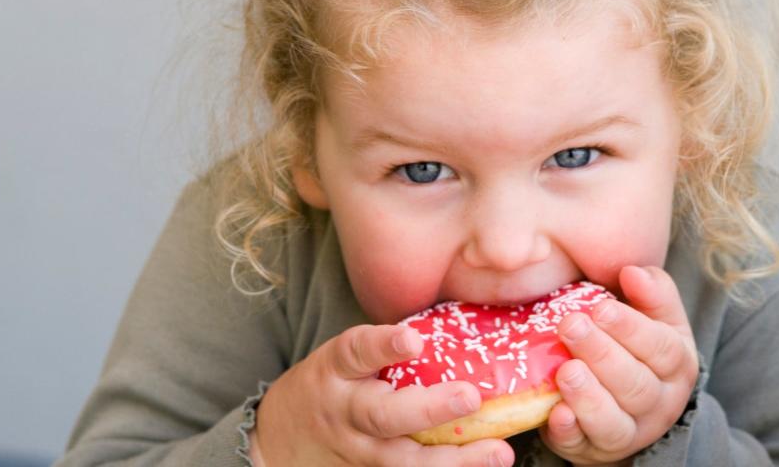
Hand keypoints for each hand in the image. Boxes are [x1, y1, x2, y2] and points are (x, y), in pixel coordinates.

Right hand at [254, 323, 515, 465]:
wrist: (280, 437)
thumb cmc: (330, 384)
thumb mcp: (343, 358)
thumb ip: (384, 348)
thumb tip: (458, 325)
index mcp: (337, 369)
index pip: (357, 351)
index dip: (384, 346)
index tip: (413, 340)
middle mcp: (344, 412)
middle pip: (383, 416)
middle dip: (430, 408)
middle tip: (470, 397)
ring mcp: (355, 451)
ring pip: (401, 460)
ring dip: (454, 459)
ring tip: (499, 452)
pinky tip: (482, 466)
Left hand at [539, 265, 698, 465]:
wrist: (625, 405)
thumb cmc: (635, 348)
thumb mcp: (654, 318)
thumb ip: (651, 292)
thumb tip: (634, 272)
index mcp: (677, 365)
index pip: (661, 348)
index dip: (631, 328)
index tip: (600, 308)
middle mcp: (659, 403)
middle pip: (635, 384)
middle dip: (602, 354)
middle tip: (570, 326)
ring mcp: (628, 431)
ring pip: (614, 421)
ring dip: (588, 396)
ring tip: (566, 370)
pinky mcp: (593, 450)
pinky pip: (582, 445)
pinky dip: (569, 431)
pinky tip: (556, 413)